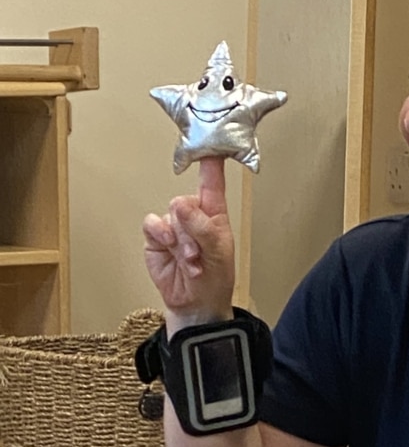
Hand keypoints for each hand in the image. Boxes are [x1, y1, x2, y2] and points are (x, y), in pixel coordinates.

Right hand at [142, 158, 235, 322]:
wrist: (195, 304)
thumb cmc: (214, 278)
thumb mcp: (218, 253)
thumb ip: (202, 228)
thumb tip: (179, 204)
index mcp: (214, 213)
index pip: (212, 181)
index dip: (209, 161)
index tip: (207, 142)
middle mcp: (193, 214)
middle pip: (185, 202)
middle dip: (191, 230)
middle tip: (198, 254)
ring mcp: (173, 225)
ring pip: (170, 216)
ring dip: (180, 241)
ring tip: (190, 261)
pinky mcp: (156, 236)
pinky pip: (152, 223)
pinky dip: (161, 236)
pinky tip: (170, 250)